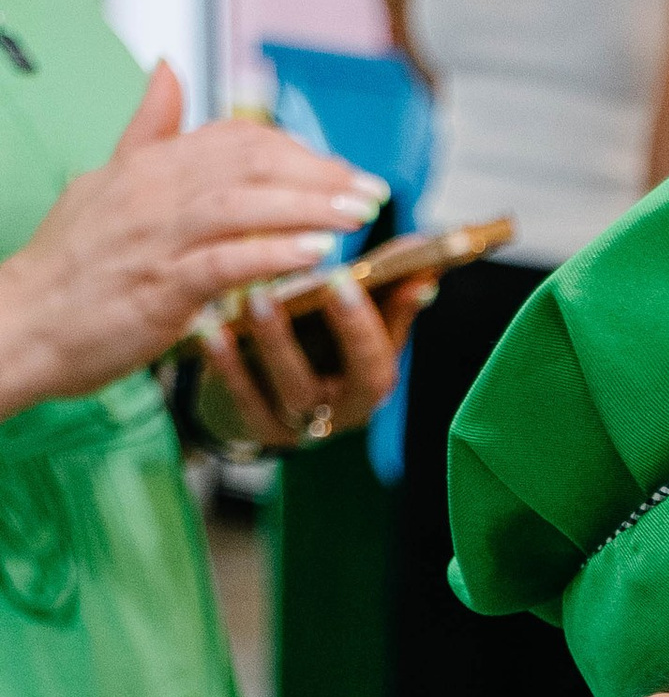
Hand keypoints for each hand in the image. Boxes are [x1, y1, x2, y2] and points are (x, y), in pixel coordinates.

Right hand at [0, 61, 384, 418]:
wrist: (22, 321)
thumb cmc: (69, 264)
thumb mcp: (106, 181)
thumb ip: (147, 129)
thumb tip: (169, 69)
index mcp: (149, 165)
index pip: (236, 138)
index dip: (296, 150)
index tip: (341, 171)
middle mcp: (155, 190)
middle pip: (252, 162)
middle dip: (320, 174)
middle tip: (371, 191)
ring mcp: (157, 237)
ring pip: (246, 203)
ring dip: (311, 206)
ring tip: (360, 215)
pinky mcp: (160, 286)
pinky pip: (228, 260)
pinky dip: (275, 252)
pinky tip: (317, 253)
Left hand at [194, 267, 428, 452]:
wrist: (271, 394)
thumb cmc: (322, 348)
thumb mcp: (360, 329)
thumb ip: (390, 300)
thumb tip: (427, 267)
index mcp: (370, 384)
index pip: (376, 364)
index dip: (364, 325)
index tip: (347, 278)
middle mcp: (340, 411)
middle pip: (352, 379)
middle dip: (335, 334)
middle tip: (318, 282)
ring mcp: (298, 424)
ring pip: (292, 390)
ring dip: (276, 343)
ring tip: (259, 296)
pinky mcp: (257, 428)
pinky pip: (242, 400)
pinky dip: (228, 366)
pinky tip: (214, 329)